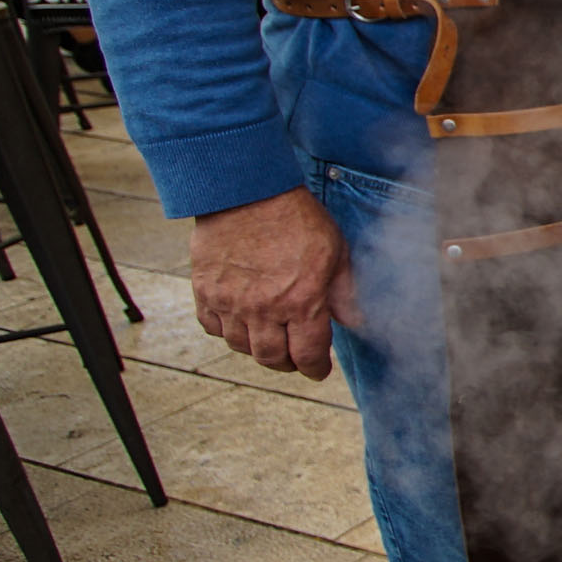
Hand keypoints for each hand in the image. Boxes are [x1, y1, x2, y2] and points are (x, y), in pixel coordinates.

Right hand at [190, 187, 360, 377]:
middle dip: (288, 364)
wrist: (246, 190)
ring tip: (270, 338)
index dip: (315, 369)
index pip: (308, 356)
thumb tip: (356, 322)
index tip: (318, 370)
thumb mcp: (336, 252)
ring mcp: (230, 302)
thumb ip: (345, 293)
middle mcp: (263, 309)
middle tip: (295, 357)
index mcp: (301, 302)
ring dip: (258, 348)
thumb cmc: (296, 218)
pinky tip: (240, 321)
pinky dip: (227, 331)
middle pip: (272, 359)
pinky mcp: (205, 291)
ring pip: (241, 347)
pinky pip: (213, 328)